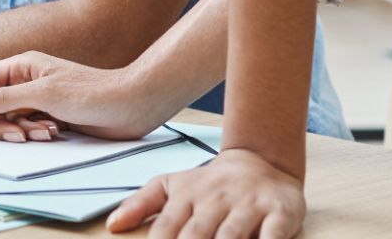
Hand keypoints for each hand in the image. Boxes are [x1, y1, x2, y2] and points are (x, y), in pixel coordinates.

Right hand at [0, 51, 175, 141]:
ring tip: (48, 133)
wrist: (129, 105)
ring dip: (24, 131)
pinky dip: (37, 134)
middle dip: (3, 124)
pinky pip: (29, 129)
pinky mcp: (50, 116)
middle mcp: (26, 81)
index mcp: (21, 66)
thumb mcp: (44, 94)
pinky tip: (56, 133)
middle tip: (21, 136)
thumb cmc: (91, 92)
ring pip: (11, 120)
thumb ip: (5, 98)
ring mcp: (38, 99)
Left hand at [105, 147, 304, 237]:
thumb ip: (141, 204)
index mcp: (187, 196)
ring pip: (231, 237)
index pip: (166, 230)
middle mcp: (215, 201)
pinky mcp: (279, 212)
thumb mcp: (172, 186)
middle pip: (196, 236)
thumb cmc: (210, 183)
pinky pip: (273, 234)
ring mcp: (248, 206)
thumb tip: (112, 226)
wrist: (261, 161)